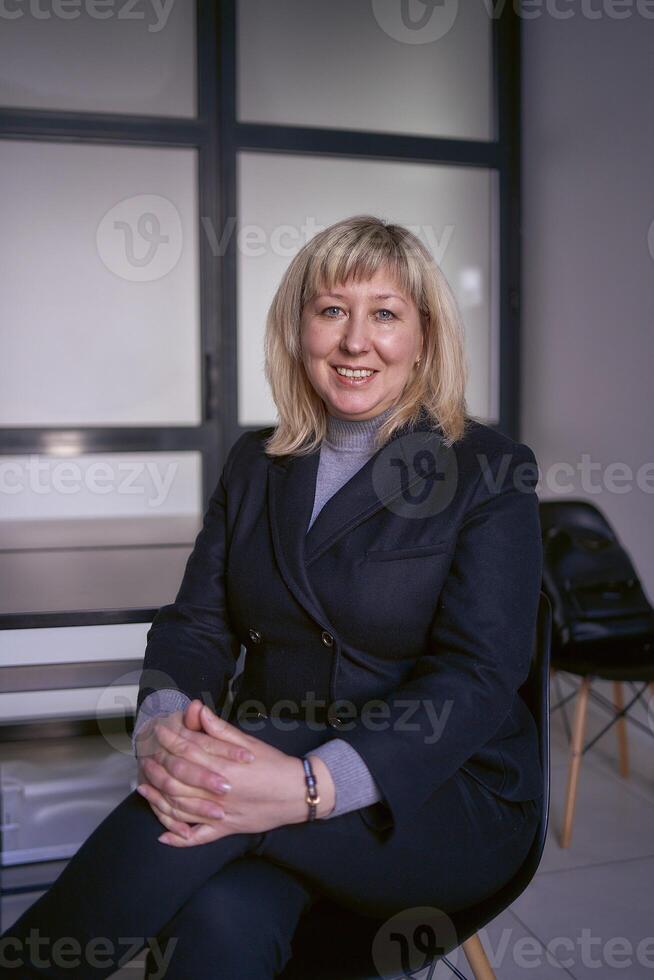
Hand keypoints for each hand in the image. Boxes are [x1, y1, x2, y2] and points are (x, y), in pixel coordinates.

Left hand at [138, 704, 334, 846]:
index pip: (188, 750)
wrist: (297, 792)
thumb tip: (198, 710)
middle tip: (145, 757)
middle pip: (177, 778)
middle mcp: (218, 791)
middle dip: (157, 766)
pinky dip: (179, 838)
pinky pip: (198, 837)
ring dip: (158, 798)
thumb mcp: (248, 743)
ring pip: (180, 808)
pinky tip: (163, 835)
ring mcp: (220, 813)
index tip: (158, 731)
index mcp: (224, 766)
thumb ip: (220, 729)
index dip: (170, 739)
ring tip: (143, 787)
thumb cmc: (274, 764)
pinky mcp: (225, 829)